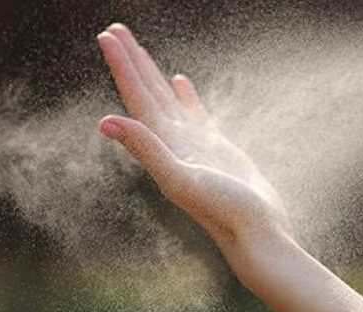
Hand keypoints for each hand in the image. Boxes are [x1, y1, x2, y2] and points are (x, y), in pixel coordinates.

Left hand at [95, 23, 287, 243]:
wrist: (257, 231)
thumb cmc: (224, 210)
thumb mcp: (182, 180)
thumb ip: (146, 149)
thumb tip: (105, 122)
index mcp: (162, 145)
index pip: (136, 97)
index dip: (122, 66)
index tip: (107, 35)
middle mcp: (172, 141)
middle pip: (145, 92)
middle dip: (130, 61)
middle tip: (115, 29)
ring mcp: (193, 143)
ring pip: (166, 99)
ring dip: (151, 74)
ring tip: (139, 50)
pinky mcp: (215, 146)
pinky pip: (194, 112)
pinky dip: (184, 94)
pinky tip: (179, 80)